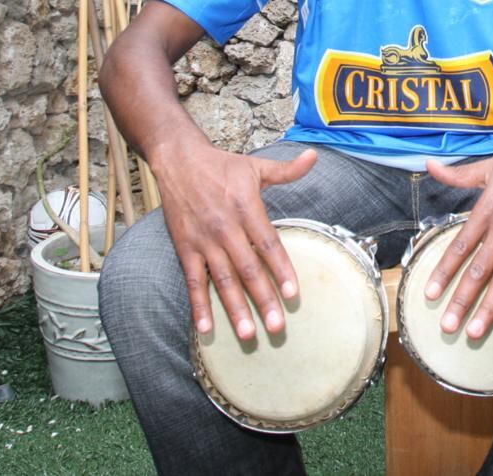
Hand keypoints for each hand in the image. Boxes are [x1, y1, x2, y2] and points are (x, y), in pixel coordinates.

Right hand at [153, 140, 317, 340]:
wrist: (178, 160)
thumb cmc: (223, 166)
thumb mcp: (257, 166)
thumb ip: (287, 170)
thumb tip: (314, 156)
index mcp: (246, 208)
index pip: (268, 244)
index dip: (281, 269)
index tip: (294, 294)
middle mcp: (225, 227)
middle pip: (248, 269)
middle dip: (263, 299)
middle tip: (277, 327)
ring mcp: (203, 240)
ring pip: (222, 280)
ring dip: (235, 309)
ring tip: (248, 334)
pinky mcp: (185, 247)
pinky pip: (193, 280)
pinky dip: (199, 304)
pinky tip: (206, 328)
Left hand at [423, 133, 492, 338]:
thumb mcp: (489, 167)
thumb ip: (457, 175)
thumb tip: (429, 165)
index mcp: (487, 211)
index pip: (460, 247)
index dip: (444, 272)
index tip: (430, 294)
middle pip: (479, 271)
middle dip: (462, 300)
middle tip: (447, 326)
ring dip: (489, 308)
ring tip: (474, 332)